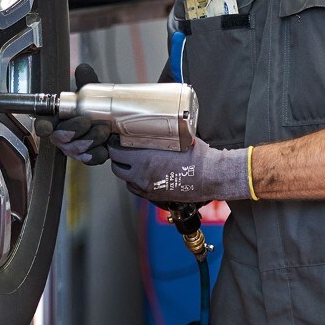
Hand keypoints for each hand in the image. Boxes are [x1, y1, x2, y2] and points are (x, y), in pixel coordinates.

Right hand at [35, 64, 111, 163]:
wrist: (116, 125)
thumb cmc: (96, 110)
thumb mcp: (92, 94)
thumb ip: (86, 81)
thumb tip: (82, 69)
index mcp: (59, 120)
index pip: (43, 124)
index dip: (43, 126)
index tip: (46, 126)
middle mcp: (63, 136)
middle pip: (60, 137)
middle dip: (74, 130)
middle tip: (88, 122)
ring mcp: (75, 149)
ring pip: (76, 149)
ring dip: (90, 140)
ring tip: (103, 130)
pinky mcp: (88, 158)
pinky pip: (90, 159)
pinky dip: (98, 153)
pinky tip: (106, 147)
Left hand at [107, 136, 251, 202]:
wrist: (212, 176)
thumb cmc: (197, 156)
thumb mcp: (177, 139)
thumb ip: (161, 137)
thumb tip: (156, 127)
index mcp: (144, 159)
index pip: (116, 153)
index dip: (113, 145)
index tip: (115, 140)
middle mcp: (142, 176)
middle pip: (117, 168)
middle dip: (118, 159)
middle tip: (122, 151)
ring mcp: (148, 189)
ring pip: (127, 181)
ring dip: (127, 172)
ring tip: (134, 163)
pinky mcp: (156, 197)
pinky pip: (138, 190)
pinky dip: (137, 182)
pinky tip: (146, 175)